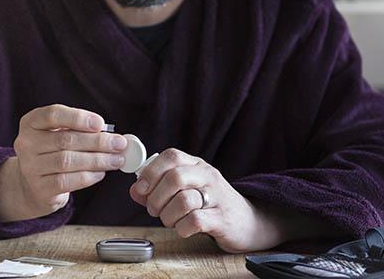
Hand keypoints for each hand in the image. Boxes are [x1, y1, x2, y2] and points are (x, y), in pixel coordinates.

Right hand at [0, 105, 127, 221]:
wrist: (32, 185)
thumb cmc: (52, 153)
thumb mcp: (59, 134)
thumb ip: (79, 130)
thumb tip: (110, 134)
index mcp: (31, 123)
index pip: (53, 115)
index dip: (78, 118)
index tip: (100, 123)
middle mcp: (26, 144)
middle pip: (65, 140)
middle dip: (97, 141)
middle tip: (119, 143)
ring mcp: (30, 168)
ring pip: (68, 161)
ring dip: (97, 160)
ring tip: (117, 159)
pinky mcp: (40, 189)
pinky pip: (68, 181)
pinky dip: (88, 176)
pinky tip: (101, 173)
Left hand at [129, 148, 288, 252]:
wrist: (248, 222)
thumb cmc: (210, 205)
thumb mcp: (186, 190)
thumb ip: (158, 189)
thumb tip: (135, 190)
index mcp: (197, 165)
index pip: (171, 156)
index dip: (151, 171)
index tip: (141, 188)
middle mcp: (208, 176)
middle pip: (175, 177)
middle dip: (156, 197)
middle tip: (154, 210)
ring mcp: (217, 197)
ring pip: (183, 200)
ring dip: (167, 215)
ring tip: (169, 220)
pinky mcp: (222, 219)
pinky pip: (195, 220)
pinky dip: (182, 228)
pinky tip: (183, 228)